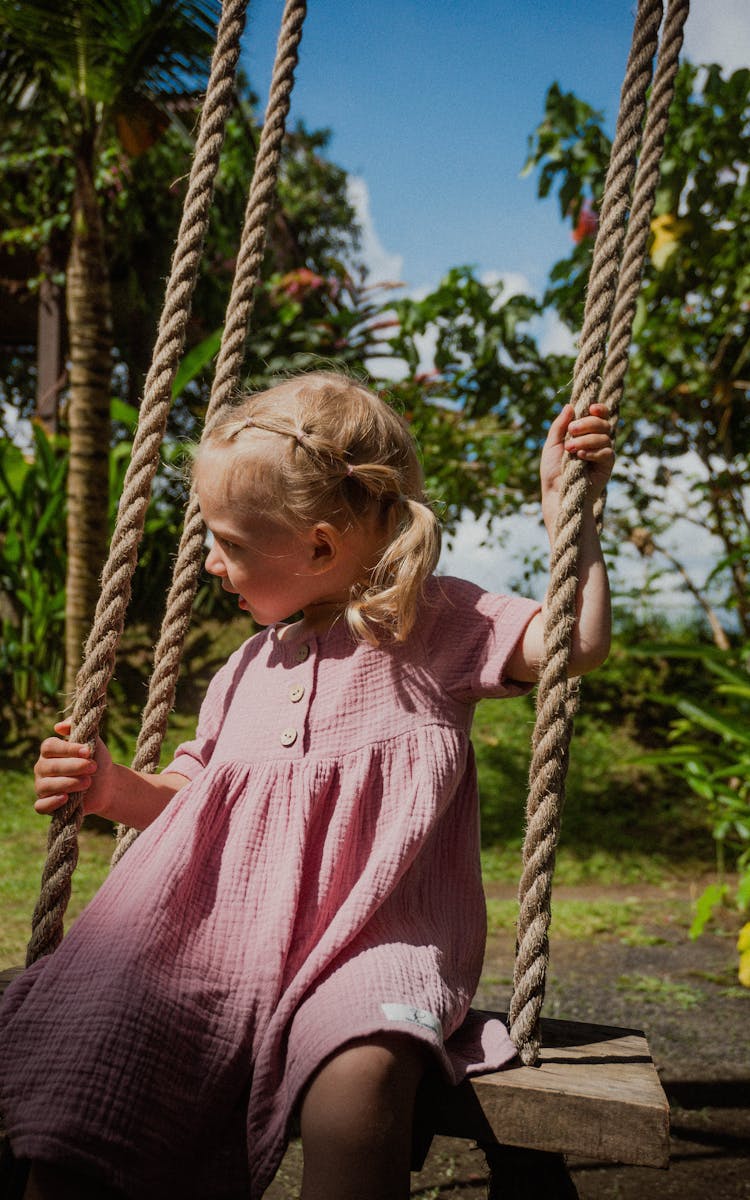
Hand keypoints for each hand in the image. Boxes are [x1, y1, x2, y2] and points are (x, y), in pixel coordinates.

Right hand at [34, 719, 112, 816]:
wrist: (107, 784)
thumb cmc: (97, 759)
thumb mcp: (92, 741)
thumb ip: (78, 728)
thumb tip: (58, 727)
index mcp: (50, 750)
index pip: (49, 747)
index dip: (68, 749)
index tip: (87, 751)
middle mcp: (42, 767)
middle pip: (48, 767)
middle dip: (73, 767)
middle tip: (93, 767)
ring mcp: (42, 786)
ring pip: (45, 786)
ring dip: (68, 784)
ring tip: (88, 782)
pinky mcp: (46, 805)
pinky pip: (40, 806)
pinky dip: (51, 803)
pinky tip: (66, 798)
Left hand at [540, 402, 614, 519]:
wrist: (557, 494)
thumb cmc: (553, 471)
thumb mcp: (552, 445)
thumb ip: (559, 426)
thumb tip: (569, 406)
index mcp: (584, 433)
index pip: (598, 415)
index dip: (598, 409)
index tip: (590, 408)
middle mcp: (595, 441)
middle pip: (603, 422)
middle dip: (587, 423)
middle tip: (571, 431)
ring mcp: (602, 453)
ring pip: (604, 436)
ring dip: (586, 439)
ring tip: (570, 449)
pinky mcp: (607, 466)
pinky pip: (607, 452)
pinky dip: (593, 451)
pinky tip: (581, 457)